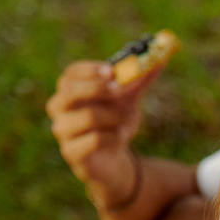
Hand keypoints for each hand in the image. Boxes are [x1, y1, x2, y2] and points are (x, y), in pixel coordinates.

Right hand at [45, 58, 159, 199]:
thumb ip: (139, 82)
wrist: (113, 160)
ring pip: (87, 117)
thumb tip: (159, 59)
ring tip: (128, 120)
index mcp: (70, 89)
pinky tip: (120, 137)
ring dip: (114, 116)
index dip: (90, 70)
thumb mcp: (129, 101)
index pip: (72, 73)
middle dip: (97, 89)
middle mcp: (59, 107)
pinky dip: (113, 137)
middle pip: (69, 91)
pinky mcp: (71, 152)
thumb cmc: (115, 124)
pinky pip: (93, 140)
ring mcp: (62, 130)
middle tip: (119, 89)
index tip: (112, 71)